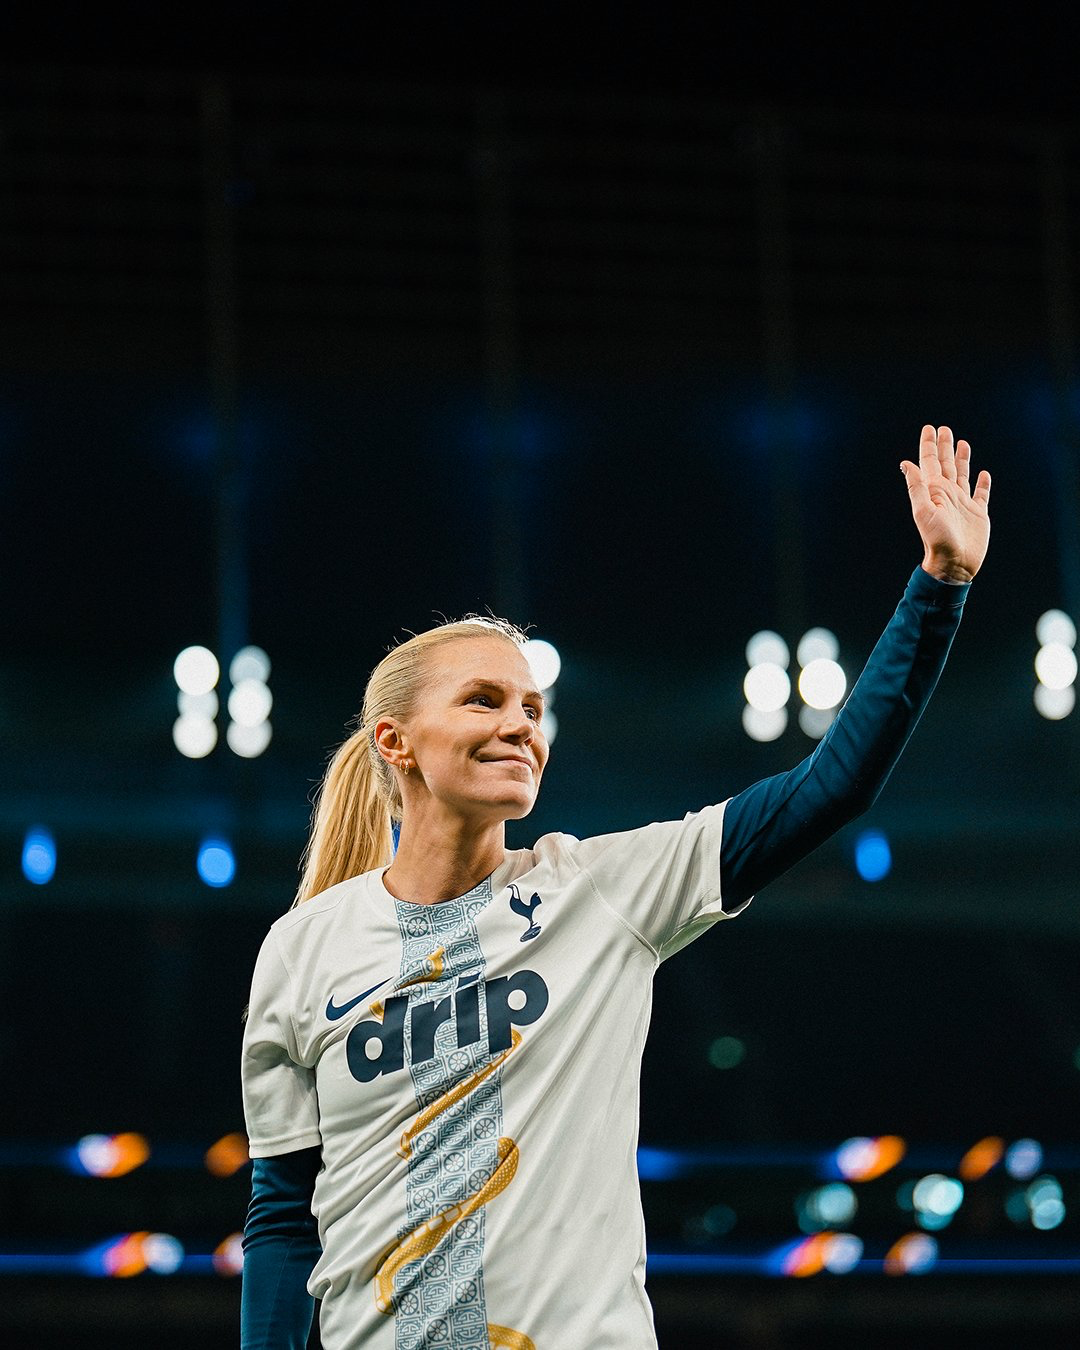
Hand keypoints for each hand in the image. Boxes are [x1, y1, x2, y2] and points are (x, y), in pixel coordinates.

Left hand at [900, 425, 991, 582]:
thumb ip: (916, 486)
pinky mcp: (978, 514)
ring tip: (962, 443)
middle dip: (944, 446)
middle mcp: (948, 494)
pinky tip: (983, 474)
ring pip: (963, 475)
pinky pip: (981, 494)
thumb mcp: (923, 511)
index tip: (929, 428)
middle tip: (944, 429)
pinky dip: (982, 483)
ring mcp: (963, 503)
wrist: (954, 564)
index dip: (928, 445)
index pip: (930, 462)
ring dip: (962, 459)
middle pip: (946, 464)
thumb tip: (905, 463)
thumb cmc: (937, 539)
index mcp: (934, 491)